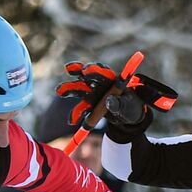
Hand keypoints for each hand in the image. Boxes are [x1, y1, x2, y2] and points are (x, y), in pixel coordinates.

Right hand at [56, 61, 177, 139]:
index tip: (86, 71)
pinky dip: (76, 114)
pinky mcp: (89, 105)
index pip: (102, 71)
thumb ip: (119, 104)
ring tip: (60, 91)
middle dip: (77, 73)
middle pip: (87, 76)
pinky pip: (80, 109)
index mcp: (111, 79)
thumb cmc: (131, 107)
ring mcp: (92, 93)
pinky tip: (72, 121)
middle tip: (69, 71)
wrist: (128, 117)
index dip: (93, 70)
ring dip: (69, 89)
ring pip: (79, 89)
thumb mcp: (128, 107)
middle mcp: (100, 84)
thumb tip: (109, 102)